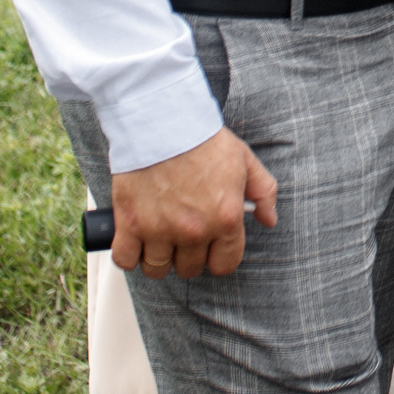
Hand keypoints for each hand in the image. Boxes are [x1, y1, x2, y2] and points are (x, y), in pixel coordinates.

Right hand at [109, 127, 276, 278]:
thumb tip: (269, 219)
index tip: (211, 248)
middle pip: (190, 269)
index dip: (219, 257)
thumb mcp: (245, 161)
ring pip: (157, 269)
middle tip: (184, 236)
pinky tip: (136, 241)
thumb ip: (264, 193)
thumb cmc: (204, 141)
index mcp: (225, 219)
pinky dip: (128, 255)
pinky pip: (125, 260)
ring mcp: (159, 230)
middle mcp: (194, 231)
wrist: (163, 123)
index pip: (225, 264)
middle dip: (189, 256)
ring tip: (160, 239)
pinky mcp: (130, 224)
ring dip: (159, 258)